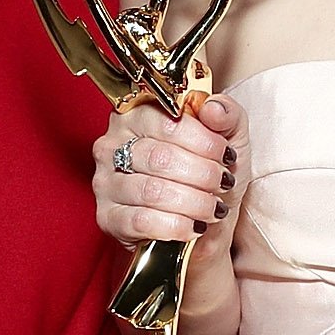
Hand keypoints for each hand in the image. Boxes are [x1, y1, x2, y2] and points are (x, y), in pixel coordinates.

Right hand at [95, 95, 241, 253]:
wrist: (205, 224)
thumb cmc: (209, 176)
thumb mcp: (229, 138)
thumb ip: (226, 114)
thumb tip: (213, 109)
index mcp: (136, 114)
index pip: (167, 121)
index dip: (203, 141)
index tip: (225, 155)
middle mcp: (113, 145)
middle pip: (160, 157)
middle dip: (202, 174)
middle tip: (222, 183)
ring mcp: (106, 182)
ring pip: (152, 191)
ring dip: (194, 202)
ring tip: (214, 207)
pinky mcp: (108, 218)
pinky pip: (142, 221)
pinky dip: (177, 226)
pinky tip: (193, 225)